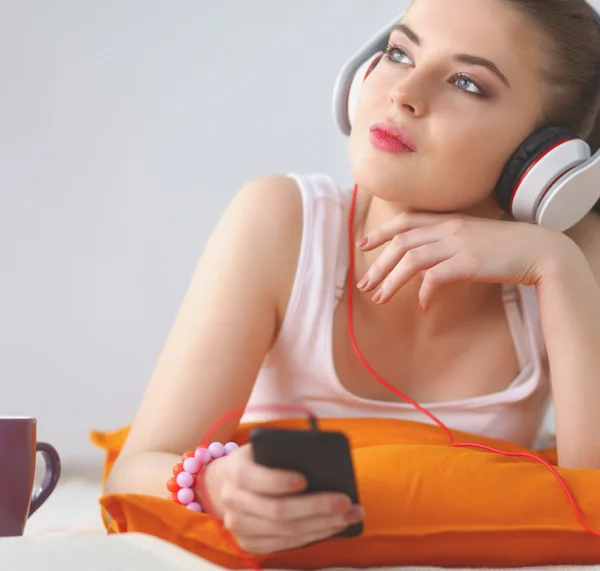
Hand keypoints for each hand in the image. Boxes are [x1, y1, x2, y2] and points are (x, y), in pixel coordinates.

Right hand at [202, 444, 363, 553]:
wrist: (225, 484)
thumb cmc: (256, 461)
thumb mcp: (262, 448)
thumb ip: (283, 451)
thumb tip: (319, 459)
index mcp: (234, 471)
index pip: (252, 478)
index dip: (279, 481)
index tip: (305, 480)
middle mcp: (232, 501)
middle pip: (277, 511)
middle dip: (315, 507)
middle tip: (345, 501)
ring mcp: (239, 526)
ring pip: (285, 532)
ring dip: (322, 526)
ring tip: (349, 515)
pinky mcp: (249, 543)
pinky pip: (285, 544)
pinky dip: (313, 536)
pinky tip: (334, 526)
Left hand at [356, 212, 574, 309]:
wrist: (539, 249)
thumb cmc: (505, 247)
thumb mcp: (471, 237)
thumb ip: (446, 243)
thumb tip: (425, 267)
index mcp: (447, 220)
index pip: (405, 221)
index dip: (381, 232)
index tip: (362, 244)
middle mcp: (448, 228)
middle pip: (401, 242)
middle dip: (378, 264)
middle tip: (364, 285)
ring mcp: (457, 244)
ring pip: (411, 259)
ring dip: (391, 280)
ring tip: (380, 299)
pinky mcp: (468, 262)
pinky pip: (435, 277)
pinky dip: (424, 292)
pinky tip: (422, 306)